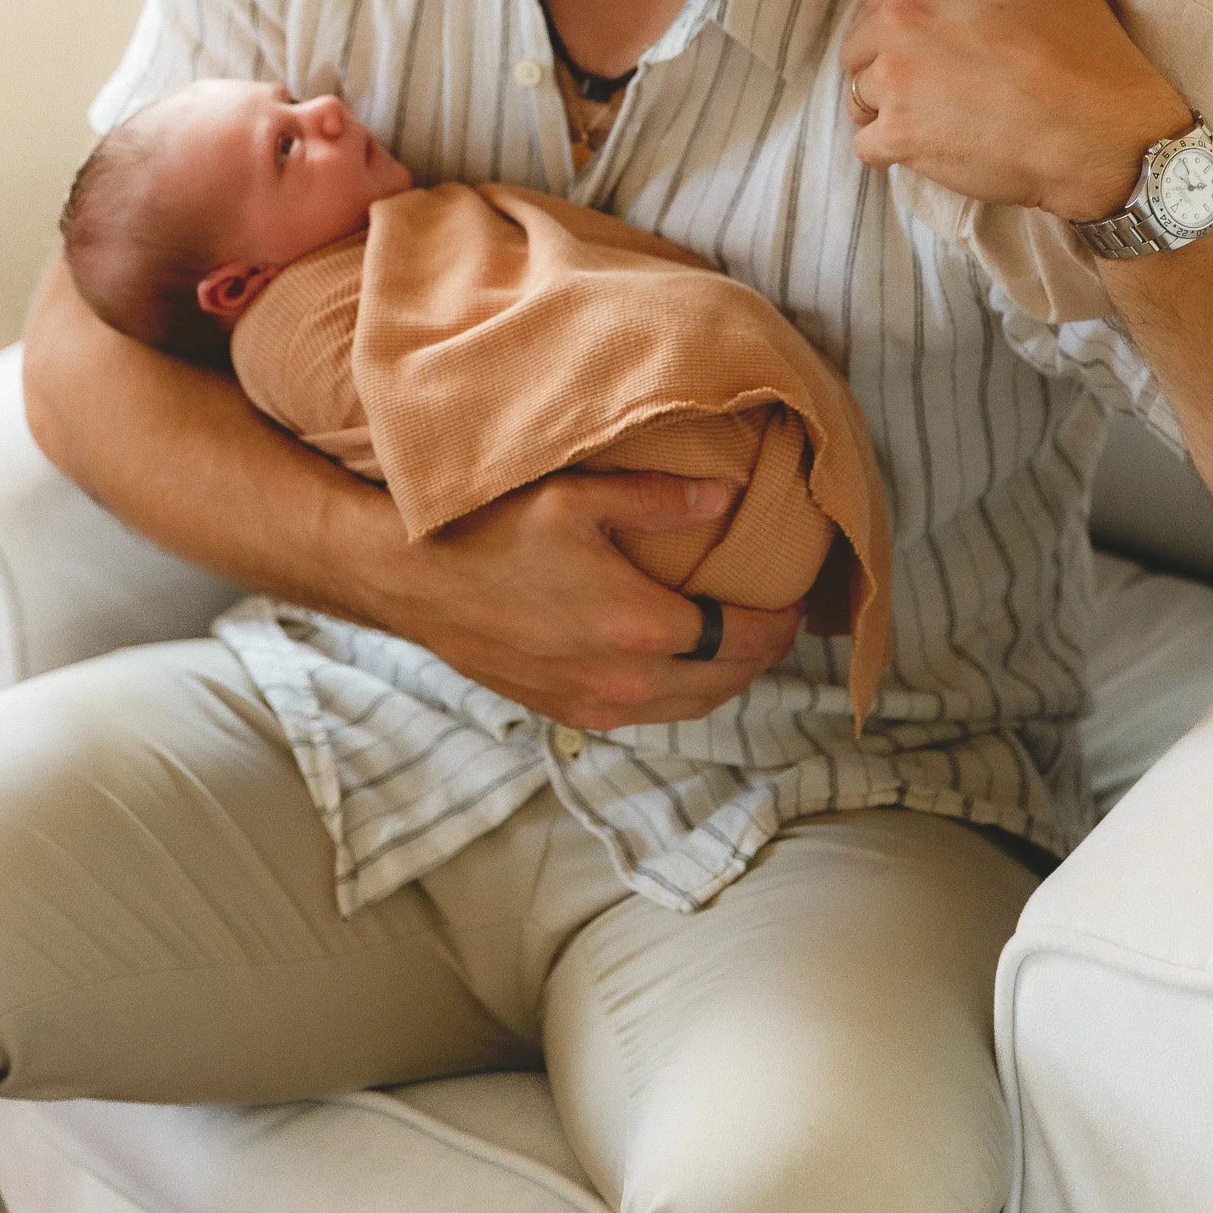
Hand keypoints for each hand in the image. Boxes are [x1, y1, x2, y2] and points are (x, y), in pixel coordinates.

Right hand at [383, 470, 800, 731]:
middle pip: (722, 682)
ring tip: (741, 644)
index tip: (799, 600)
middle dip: (761, 656)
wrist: (413, 582)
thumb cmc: (492, 530)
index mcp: (639, 625)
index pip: (739, 636)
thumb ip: (660, 498)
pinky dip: (678, 695)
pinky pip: (645, 716)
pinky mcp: (564, 713)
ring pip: (686, 709)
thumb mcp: (579, 495)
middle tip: (782, 622)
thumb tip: (726, 498)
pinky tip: (679, 664)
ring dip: (723, 682)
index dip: (778, 622)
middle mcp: (624, 678)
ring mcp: (592, 704)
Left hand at [840, 0, 1191, 220]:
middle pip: (858, 47)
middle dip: (880, 65)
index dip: (894, 26)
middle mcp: (904, 22)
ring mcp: (897, 81)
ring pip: (857, 96)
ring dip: (883, 109)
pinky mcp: (901, 135)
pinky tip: (923, 149)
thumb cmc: (1087, 53)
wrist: (1102, 132)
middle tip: (918, 86)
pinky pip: (866, 146)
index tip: (914, 46)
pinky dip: (890, 151)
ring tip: (924, 119)